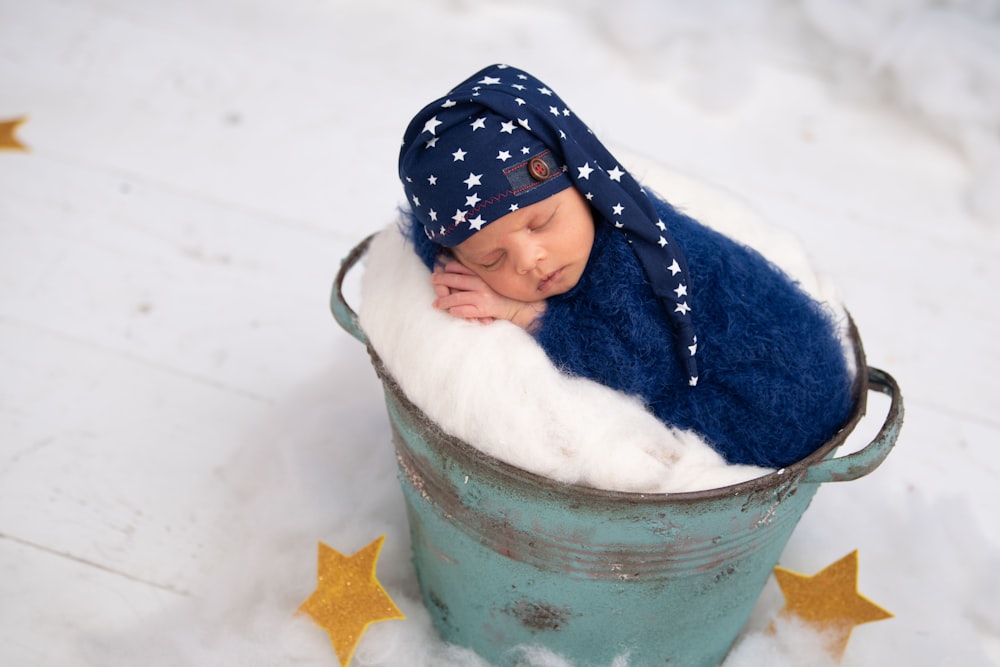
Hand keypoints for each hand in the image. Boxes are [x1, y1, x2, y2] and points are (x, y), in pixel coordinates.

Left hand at [430, 259, 545, 328]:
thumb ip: (476, 273)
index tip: (440, 269)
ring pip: (456, 298)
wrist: (517, 306)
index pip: (459, 267)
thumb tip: (456, 266)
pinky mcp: (483, 309)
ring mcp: (481, 296)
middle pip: (454, 280)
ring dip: (444, 301)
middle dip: (441, 281)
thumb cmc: (502, 292)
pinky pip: (464, 310)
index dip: (447, 268)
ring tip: (436, 304)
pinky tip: (451, 311)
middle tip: (433, 281)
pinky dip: (455, 311)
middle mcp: (480, 283)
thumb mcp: (490, 278)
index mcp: (482, 274)